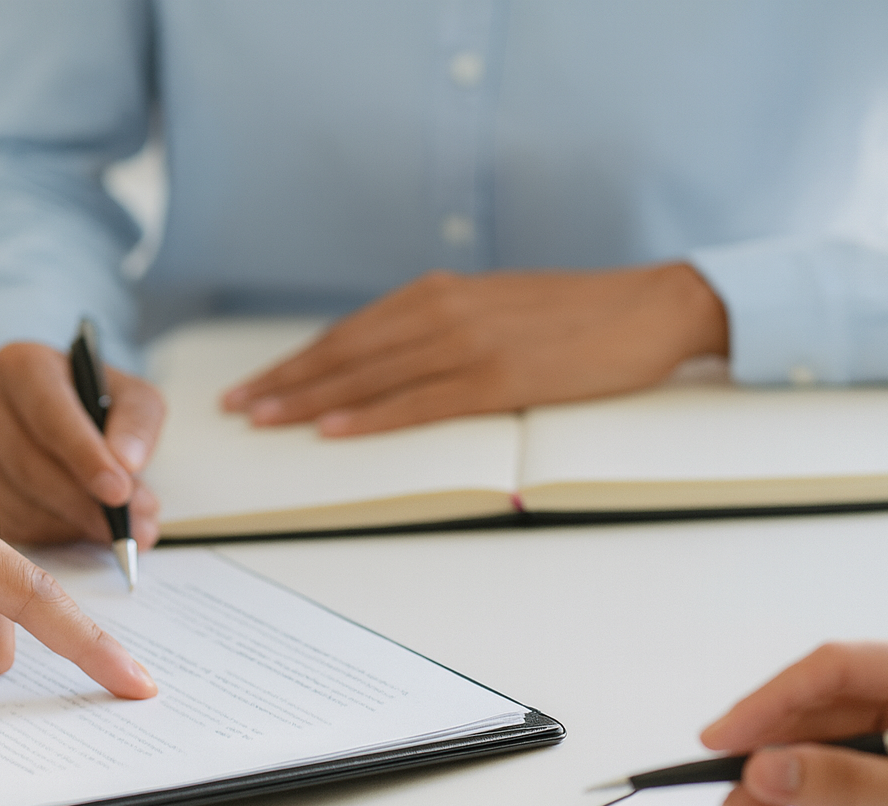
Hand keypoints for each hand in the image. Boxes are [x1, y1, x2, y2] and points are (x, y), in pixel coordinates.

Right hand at [0, 342, 163, 546]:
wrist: (70, 416)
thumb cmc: (101, 402)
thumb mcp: (135, 398)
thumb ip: (138, 424)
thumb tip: (127, 461)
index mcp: (21, 366)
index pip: (48, 414)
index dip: (84, 456)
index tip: (118, 492)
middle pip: (29, 463)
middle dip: (83, 501)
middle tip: (129, 525)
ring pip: (18, 499)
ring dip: (72, 521)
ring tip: (119, 528)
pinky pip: (10, 523)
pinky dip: (53, 532)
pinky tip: (83, 526)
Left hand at [221, 262, 727, 435]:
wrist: (651, 306)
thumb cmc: (581, 313)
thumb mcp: (500, 306)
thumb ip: (449, 325)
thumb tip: (402, 357)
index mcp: (443, 292)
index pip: (351, 331)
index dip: (298, 359)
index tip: (257, 381)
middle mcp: (445, 310)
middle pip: (345, 352)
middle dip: (285, 381)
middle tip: (236, 406)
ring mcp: (471, 344)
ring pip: (370, 376)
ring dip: (310, 400)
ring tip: (263, 419)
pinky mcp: (501, 379)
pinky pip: (420, 402)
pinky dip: (371, 417)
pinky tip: (332, 431)